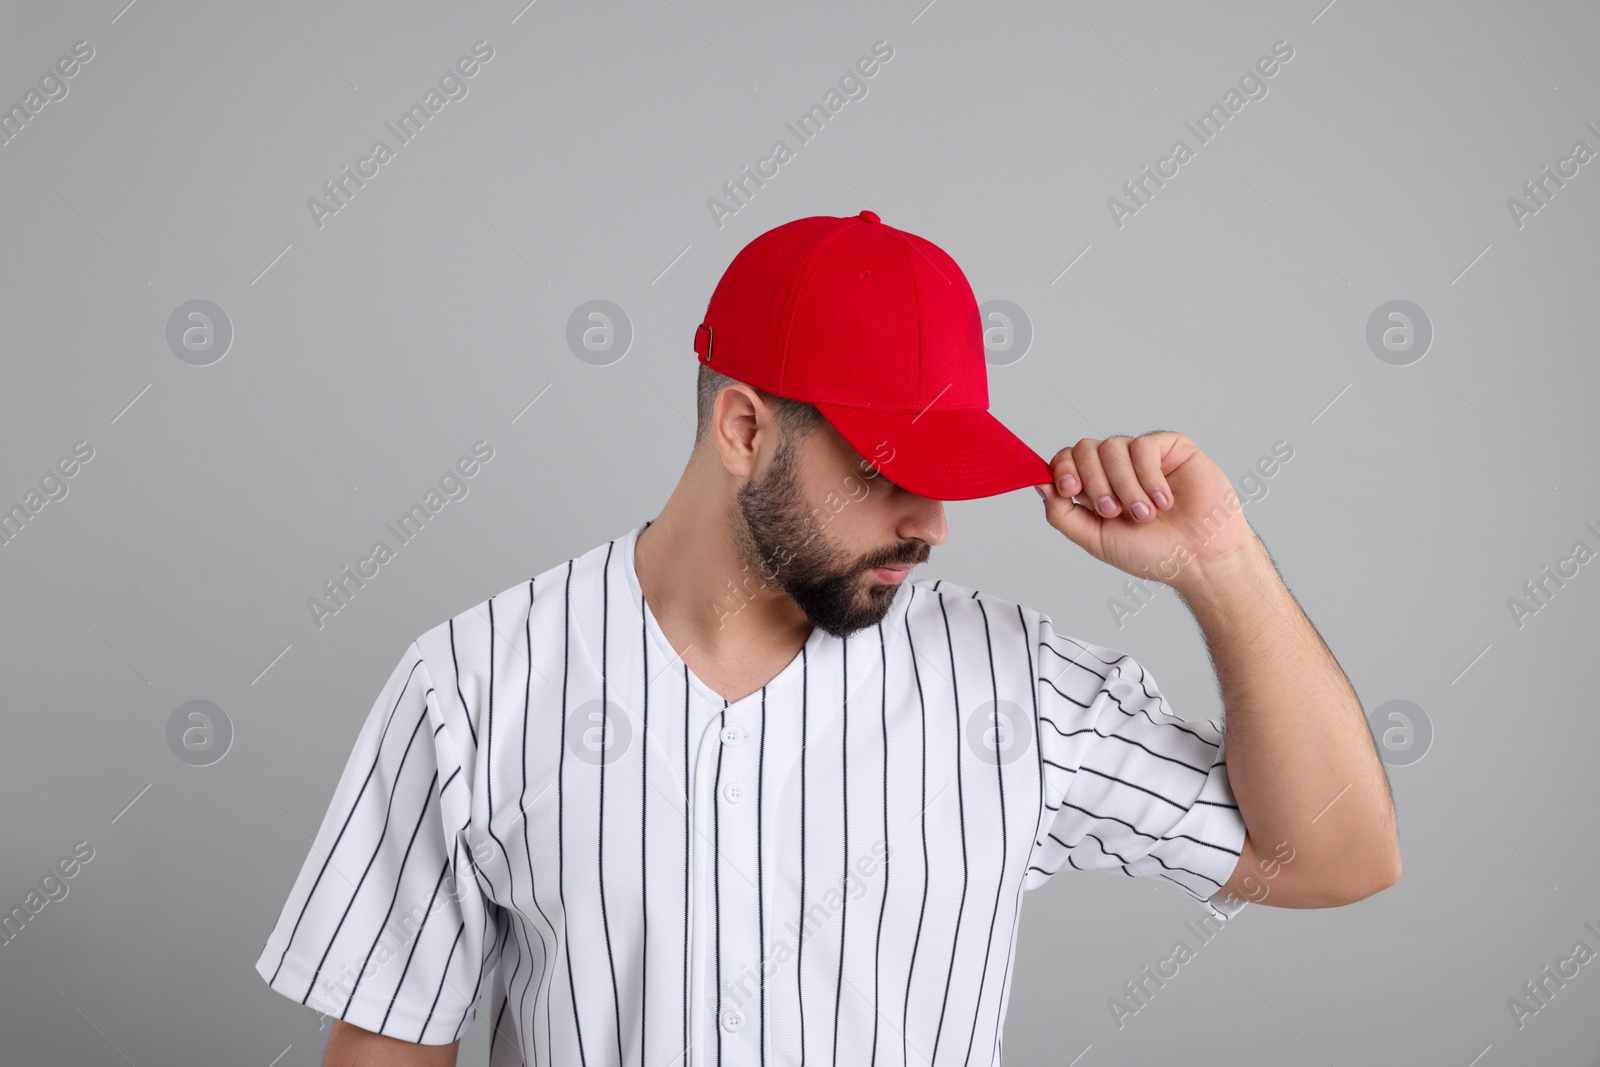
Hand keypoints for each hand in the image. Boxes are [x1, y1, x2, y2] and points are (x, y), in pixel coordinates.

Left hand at [1034, 432, 1259, 590]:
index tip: (1070, 490)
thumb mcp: (1095, 539)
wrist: (1199, 560)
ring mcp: (1144, 456)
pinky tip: (1163, 500)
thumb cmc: (1153, 553)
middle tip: (1114, 512)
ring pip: (1113, 446)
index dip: (1062, 468)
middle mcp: (1117, 468)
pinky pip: (1144, 446)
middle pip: (1085, 448)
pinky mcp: (1172, 447)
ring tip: (1145, 514)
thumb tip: (1039, 484)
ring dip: (1125, 486)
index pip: (1066, 460)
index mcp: (1096, 487)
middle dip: (1095, 482)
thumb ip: (1062, 513)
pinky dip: (1149, 476)